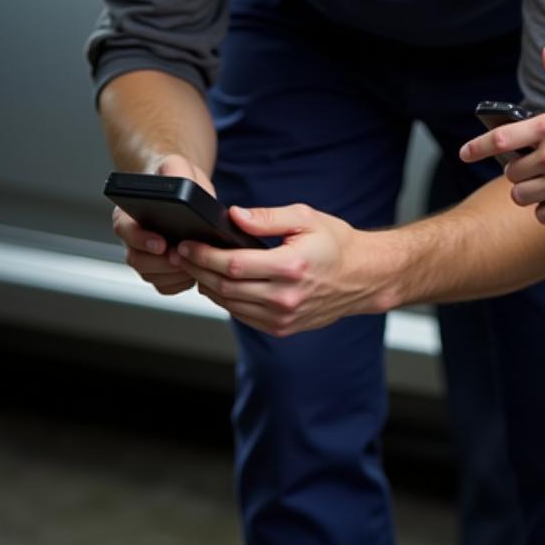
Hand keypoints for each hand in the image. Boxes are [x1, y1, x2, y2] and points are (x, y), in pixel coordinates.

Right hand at [111, 154, 209, 295]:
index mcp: (128, 214)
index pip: (125, 231)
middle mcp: (132, 238)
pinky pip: (165, 285)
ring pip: (151, 275)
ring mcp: (144, 256)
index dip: (141, 240)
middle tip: (184, 258)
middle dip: (161, 263)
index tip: (162, 244)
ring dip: (173, 274)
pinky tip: (195, 271)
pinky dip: (180, 283)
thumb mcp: (177, 165)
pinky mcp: (160, 270)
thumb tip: (180, 182)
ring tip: (194, 262)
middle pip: (137, 260)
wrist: (186, 189)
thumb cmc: (177, 177)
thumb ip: (175, 170)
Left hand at [170, 204, 386, 334]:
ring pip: (230, 305)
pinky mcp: (282, 327)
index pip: (233, 264)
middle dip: (198, 269)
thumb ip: (267, 218)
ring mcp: (284, 316)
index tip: (187, 245)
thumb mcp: (305, 218)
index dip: (204, 255)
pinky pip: (243, 316)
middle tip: (182, 255)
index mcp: (291, 266)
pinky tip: (219, 285)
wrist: (363, 275)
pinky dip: (226, 301)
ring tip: (195, 268)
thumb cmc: (336, 243)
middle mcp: (286, 296)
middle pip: (226, 286)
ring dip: (208, 287)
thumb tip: (234, 216)